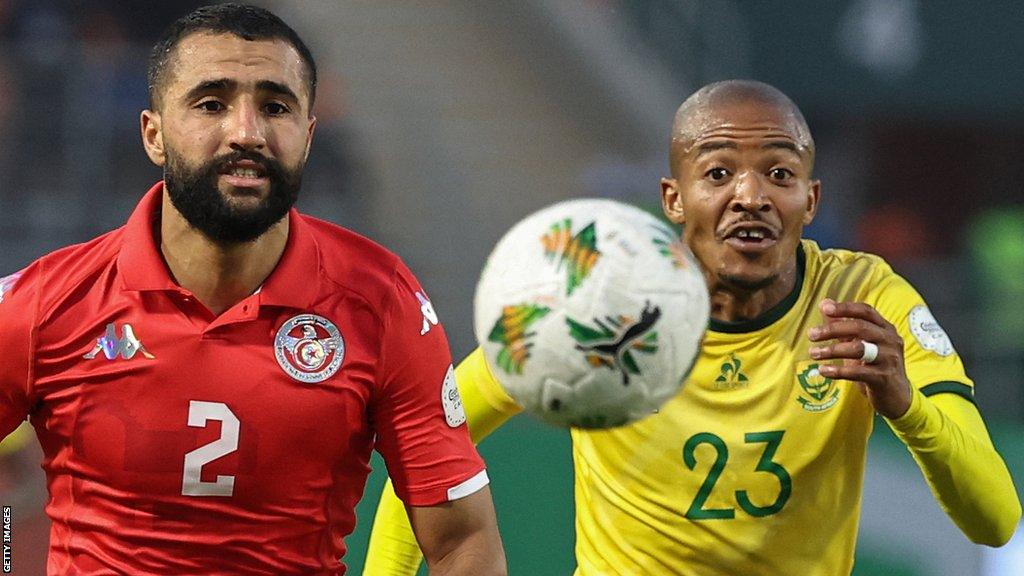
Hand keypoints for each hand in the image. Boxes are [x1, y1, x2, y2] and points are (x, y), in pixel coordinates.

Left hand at [807, 299, 911, 418]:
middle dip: (833, 329)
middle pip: (860, 328)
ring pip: (859, 349)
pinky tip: (823, 370)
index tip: (824, 308)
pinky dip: (838, 370)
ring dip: (832, 350)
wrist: (896, 396)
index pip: (865, 311)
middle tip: (811, 335)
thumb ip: (843, 325)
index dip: (845, 308)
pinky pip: (858, 372)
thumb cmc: (874, 366)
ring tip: (813, 353)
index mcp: (885, 328)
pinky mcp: (884, 378)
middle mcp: (890, 340)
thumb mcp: (859, 343)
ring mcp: (889, 359)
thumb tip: (824, 303)